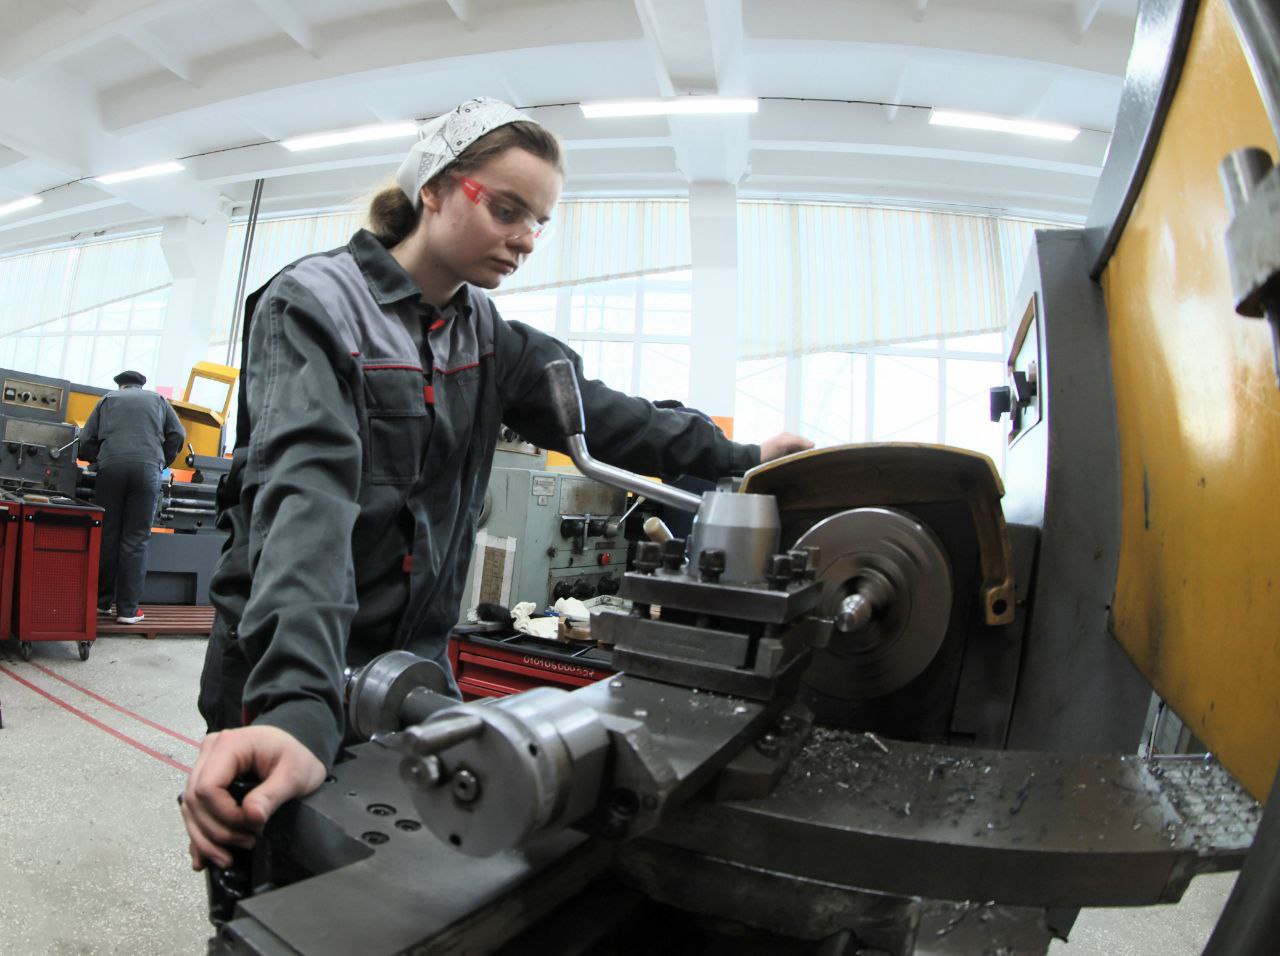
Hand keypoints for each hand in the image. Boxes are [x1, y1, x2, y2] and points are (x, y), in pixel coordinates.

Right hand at [181, 725, 326, 870]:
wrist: (296, 751)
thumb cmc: (297, 757)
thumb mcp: (295, 775)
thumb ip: (272, 795)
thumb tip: (251, 818)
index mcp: (229, 744)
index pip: (208, 787)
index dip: (225, 814)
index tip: (251, 826)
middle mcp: (210, 752)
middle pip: (194, 800)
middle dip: (217, 831)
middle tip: (247, 843)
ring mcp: (204, 766)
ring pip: (190, 809)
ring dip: (205, 839)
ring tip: (227, 858)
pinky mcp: (204, 782)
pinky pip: (194, 812)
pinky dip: (199, 836)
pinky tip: (202, 859)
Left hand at [759, 431, 813, 462]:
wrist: (755, 459)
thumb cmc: (768, 449)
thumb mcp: (782, 442)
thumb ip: (797, 441)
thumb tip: (813, 444)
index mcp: (789, 437)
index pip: (805, 442)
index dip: (810, 448)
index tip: (814, 456)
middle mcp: (789, 444)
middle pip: (803, 449)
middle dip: (806, 455)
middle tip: (810, 463)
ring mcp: (787, 452)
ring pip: (799, 456)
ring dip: (802, 460)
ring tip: (806, 467)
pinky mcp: (784, 460)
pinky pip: (794, 461)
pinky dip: (797, 464)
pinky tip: (799, 469)